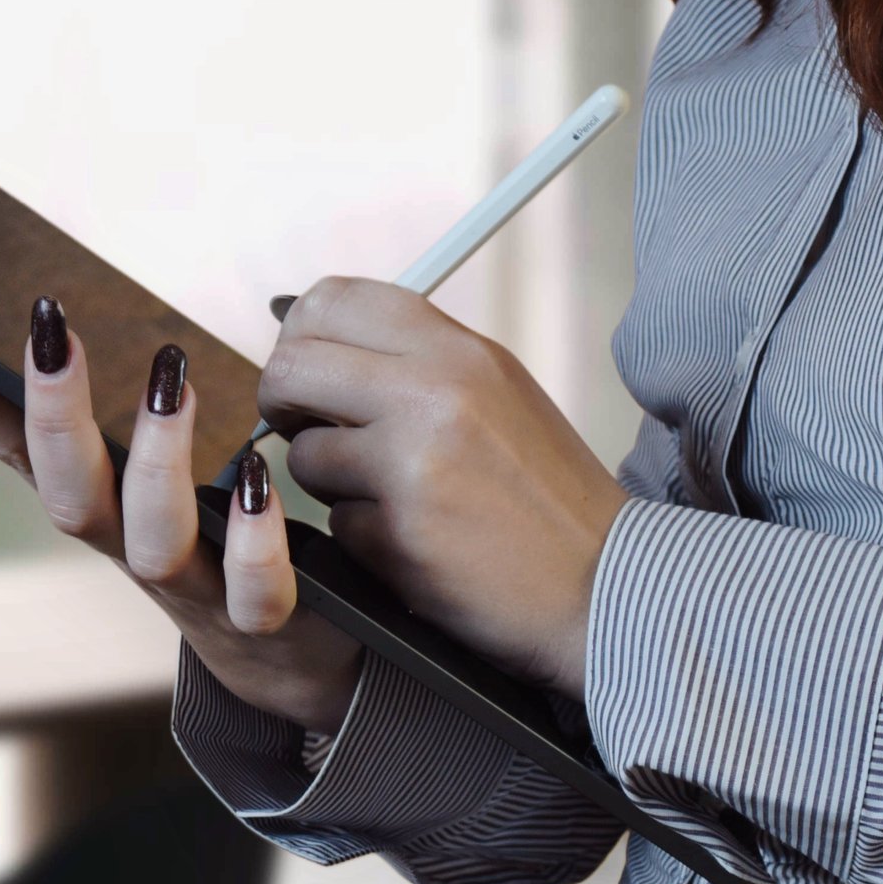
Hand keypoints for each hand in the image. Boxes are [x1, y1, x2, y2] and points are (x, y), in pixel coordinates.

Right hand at [0, 297, 361, 733]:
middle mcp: (136, 553)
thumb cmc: (224, 544)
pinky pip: (256, 593)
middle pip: (74, 500)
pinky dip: (255, 540)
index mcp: (108, 512)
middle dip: (56, 418)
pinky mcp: (266, 621)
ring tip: (172, 381)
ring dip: (158, 461)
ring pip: (156, 542)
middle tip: (55, 331)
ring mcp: (198, 592)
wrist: (294, 660)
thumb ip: (133, 413)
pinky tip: (260, 478)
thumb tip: (86, 330)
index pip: (26, 458)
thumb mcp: (166, 479)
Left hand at [259, 277, 628, 699]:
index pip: (332, 300)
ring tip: (389, 494)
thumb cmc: (546, 495)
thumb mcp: (496, 394)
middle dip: (283, 403)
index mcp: (460, 351)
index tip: (308, 368)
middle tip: (305, 427)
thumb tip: (316, 340)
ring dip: (328, 480)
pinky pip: (333, 523)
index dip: (300, 335)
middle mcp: (436, 394)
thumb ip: (416, 362)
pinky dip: (361, 534)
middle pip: (292, 367)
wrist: (600, 583)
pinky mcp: (398, 535)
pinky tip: (414, 539)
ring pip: (302, 453)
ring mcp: (413, 465)